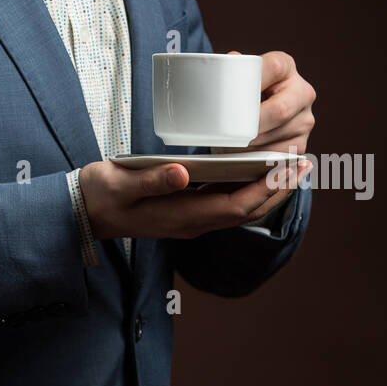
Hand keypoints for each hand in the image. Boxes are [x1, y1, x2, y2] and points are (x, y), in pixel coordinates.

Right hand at [78, 154, 310, 242]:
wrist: (82, 214)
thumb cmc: (100, 194)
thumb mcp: (120, 183)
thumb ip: (153, 179)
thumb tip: (185, 172)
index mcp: (182, 217)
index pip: (237, 206)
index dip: (266, 188)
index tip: (289, 166)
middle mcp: (193, 224)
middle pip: (248, 211)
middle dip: (278, 188)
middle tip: (304, 161)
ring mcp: (191, 220)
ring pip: (241, 209)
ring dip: (268, 190)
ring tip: (290, 165)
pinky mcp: (186, 212)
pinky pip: (227, 204)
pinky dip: (248, 188)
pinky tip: (256, 171)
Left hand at [202, 48, 316, 205]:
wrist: (255, 109)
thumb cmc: (240, 90)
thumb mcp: (236, 74)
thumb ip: (231, 67)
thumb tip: (230, 61)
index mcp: (285, 66)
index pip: (272, 68)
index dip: (252, 82)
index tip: (232, 98)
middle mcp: (302, 91)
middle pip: (279, 110)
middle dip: (250, 125)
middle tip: (227, 133)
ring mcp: (305, 119)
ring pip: (278, 136)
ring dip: (251, 146)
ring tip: (227, 147)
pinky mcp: (301, 144)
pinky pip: (280, 156)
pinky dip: (258, 159)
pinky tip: (241, 157)